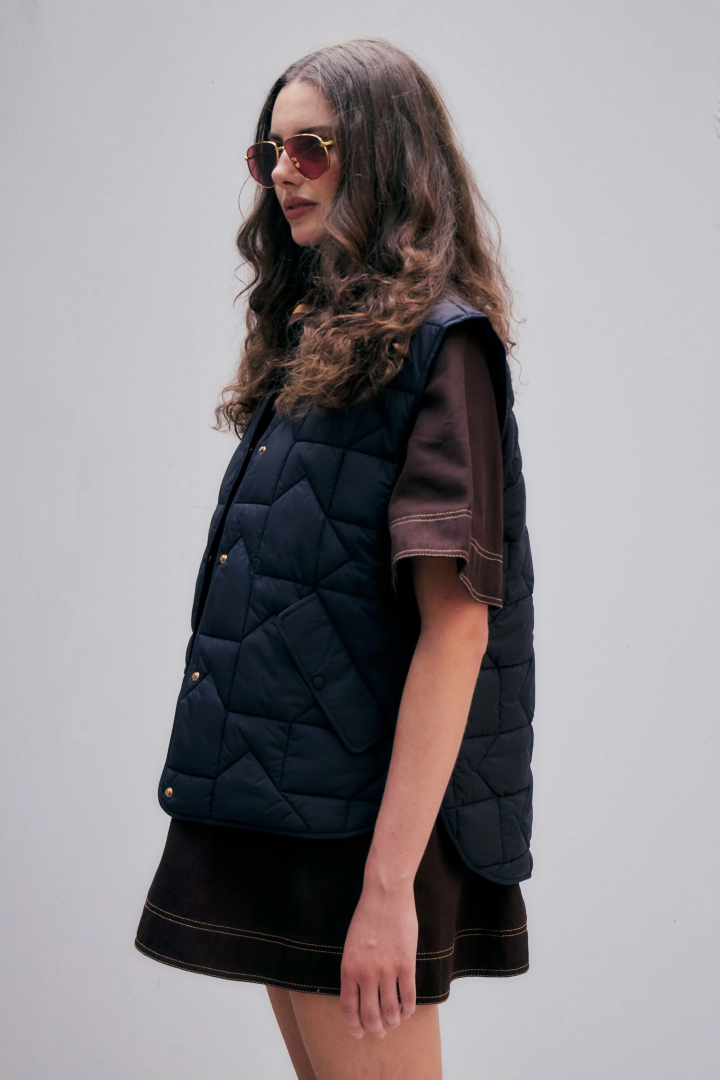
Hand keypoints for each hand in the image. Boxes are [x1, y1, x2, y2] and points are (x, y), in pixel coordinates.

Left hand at [339, 877, 417, 1039]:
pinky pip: (408, 997)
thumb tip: (361, 992)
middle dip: (375, 1029)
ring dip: (393, 1021)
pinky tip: (408, 1011)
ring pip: (390, 1010)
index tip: (358, 1033)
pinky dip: (409, 1009)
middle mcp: (365, 973)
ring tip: (395, 1022)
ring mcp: (386, 970)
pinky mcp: (406, 964)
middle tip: (380, 1033)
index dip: (354, 1025)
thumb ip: (355, 968)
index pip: (348, 1007)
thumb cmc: (367, 916)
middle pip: (370, 1015)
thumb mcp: (351, 944)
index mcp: (348, 968)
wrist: (385, 894)